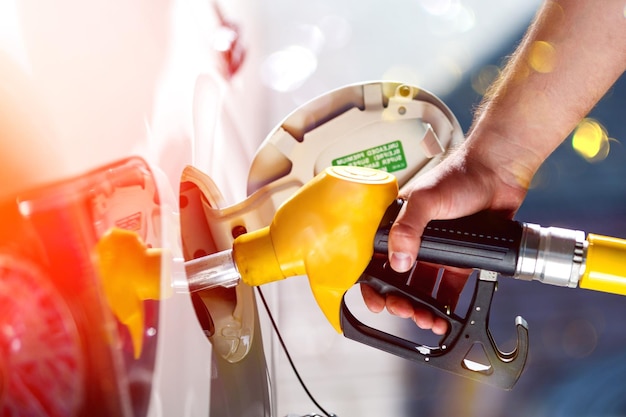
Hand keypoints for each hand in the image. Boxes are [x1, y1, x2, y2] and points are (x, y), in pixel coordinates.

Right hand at [362, 142, 528, 332]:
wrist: (499, 173)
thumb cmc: (459, 174)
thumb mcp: (425, 198)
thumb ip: (407, 228)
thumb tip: (397, 260)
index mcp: (398, 223)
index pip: (376, 258)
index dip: (372, 282)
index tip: (376, 301)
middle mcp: (415, 239)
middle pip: (399, 279)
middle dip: (399, 300)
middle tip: (405, 311)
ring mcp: (438, 249)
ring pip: (423, 287)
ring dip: (421, 307)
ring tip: (427, 319)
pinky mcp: (461, 256)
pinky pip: (449, 286)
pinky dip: (446, 304)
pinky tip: (445, 316)